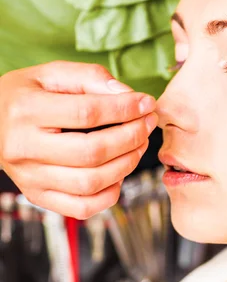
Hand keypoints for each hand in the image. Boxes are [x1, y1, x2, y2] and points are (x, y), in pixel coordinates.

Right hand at [0, 61, 157, 218]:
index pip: (87, 113)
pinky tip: (119, 172)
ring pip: (91, 182)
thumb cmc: (26, 95)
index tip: (147, 103)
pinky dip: (110, 194)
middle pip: (92, 152)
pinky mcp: (38, 196)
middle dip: (132, 137)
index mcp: (25, 110)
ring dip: (127, 164)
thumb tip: (127, 95)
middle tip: (148, 123)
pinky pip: (82, 207)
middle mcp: (23, 148)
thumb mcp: (51, 73)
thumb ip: (90, 78)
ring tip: (139, 144)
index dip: (125, 109)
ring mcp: (30, 177)